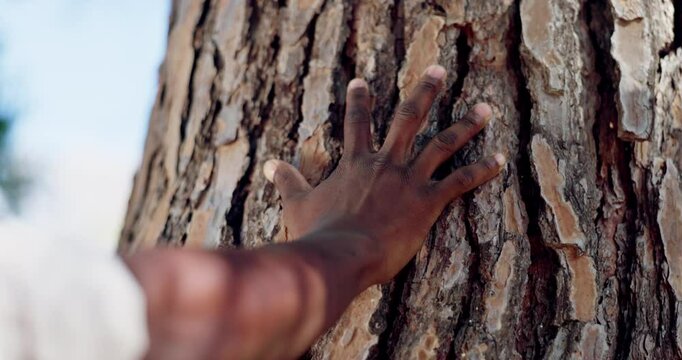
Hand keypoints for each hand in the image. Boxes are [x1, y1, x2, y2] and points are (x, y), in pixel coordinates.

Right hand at [264, 65, 504, 283]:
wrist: (340, 256)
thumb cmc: (319, 233)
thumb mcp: (298, 204)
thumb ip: (288, 181)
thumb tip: (270, 165)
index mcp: (356, 162)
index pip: (357, 122)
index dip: (359, 100)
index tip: (360, 82)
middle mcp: (386, 162)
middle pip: (408, 118)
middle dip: (425, 91)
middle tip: (439, 71)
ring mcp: (409, 180)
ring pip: (442, 143)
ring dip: (465, 124)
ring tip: (485, 109)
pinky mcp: (428, 202)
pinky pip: (460, 180)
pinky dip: (482, 169)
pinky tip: (500, 160)